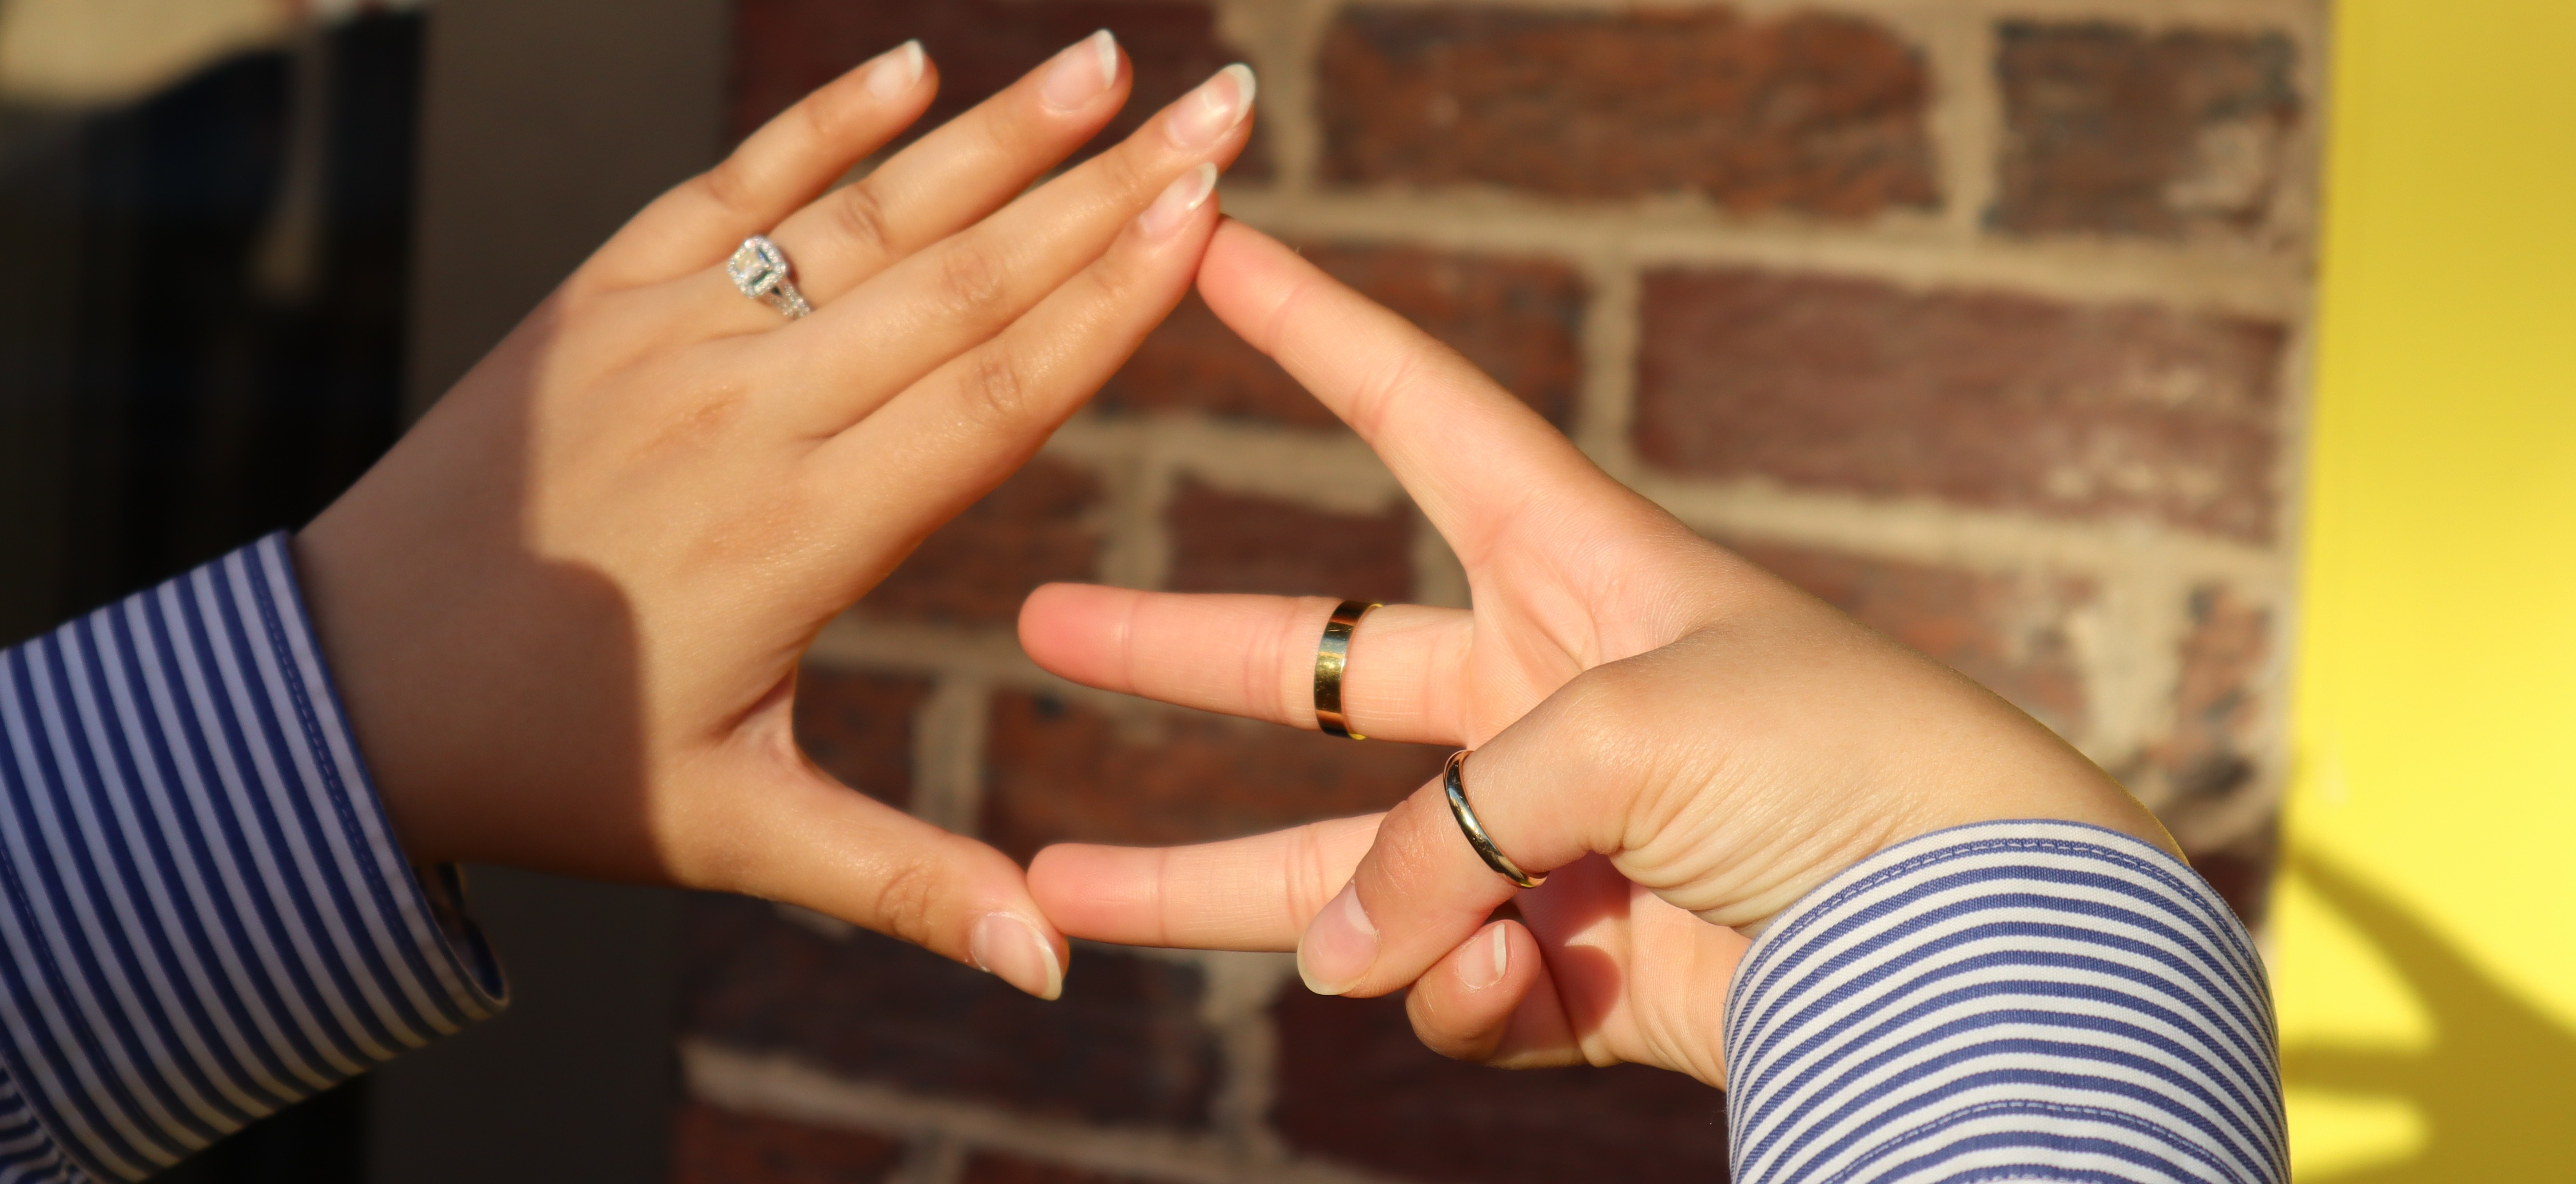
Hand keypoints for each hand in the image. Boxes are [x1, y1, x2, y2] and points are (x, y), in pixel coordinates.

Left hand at [294, 33, 1256, 998]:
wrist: (335, 693)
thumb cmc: (558, 771)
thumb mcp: (736, 836)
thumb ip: (904, 883)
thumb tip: (1056, 966)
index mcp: (799, 534)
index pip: (996, 393)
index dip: (1112, 299)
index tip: (1209, 211)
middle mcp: (746, 412)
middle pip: (962, 279)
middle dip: (1108, 188)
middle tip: (1224, 104)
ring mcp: (666, 340)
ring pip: (863, 217)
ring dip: (997, 135)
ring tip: (1109, 62)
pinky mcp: (599, 303)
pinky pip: (728, 190)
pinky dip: (821, 123)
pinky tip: (914, 62)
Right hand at [1018, 222, 2172, 1078]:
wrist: (1974, 940)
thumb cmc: (1843, 763)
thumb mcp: (1632, 723)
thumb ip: (1449, 820)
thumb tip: (1341, 950)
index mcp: (1580, 570)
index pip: (1422, 417)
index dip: (1318, 332)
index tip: (1220, 247)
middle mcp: (1547, 696)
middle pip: (1322, 665)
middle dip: (1180, 651)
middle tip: (1042, 627)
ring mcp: (1546, 836)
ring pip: (1336, 861)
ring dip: (1213, 882)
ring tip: (1068, 886)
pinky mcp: (1565, 964)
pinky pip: (1444, 978)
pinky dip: (1449, 986)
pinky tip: (1499, 973)